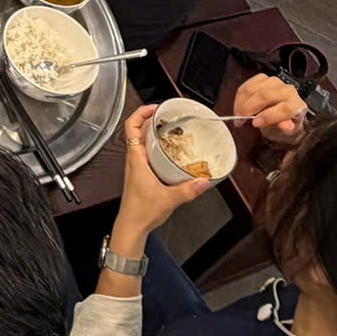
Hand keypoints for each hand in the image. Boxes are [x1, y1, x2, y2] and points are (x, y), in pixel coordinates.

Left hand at [114, 103, 213, 243]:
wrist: (131, 227)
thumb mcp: (169, 199)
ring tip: (170, 130)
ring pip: (141, 142)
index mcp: (136, 160)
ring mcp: (136, 167)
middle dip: (151, 119)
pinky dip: (156, 147)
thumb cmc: (141, 213)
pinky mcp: (140, 175)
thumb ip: (188, 190)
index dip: (141, 113)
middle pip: (137, 131)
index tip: (156, 108)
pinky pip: (146, 154)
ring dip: (153, 133)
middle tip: (168, 116)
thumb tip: (205, 180)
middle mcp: (134, 160)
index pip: (131, 127)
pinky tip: (170, 153)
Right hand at [233, 73, 307, 143]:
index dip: (268, 116)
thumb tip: (285, 125)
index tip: (254, 123)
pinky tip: (238, 105)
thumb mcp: (286, 132)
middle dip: (249, 108)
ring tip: (237, 114)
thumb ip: (286, 128)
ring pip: (254, 88)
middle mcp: (287, 90)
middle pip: (265, 95)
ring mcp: (274, 82)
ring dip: (242, 102)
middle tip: (240, 120)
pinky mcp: (263, 78)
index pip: (284, 108)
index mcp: (296, 105)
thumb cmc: (283, 124)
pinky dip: (240, 96)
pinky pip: (248, 84)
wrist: (283, 114)